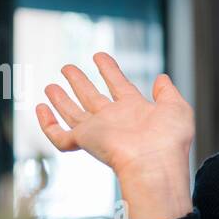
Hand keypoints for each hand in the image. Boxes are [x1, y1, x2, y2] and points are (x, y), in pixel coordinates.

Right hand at [35, 53, 193, 218]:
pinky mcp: (85, 141)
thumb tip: (162, 78)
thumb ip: (168, 92)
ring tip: (50, 85)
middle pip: (92, 97)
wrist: (156, 163)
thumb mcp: (177, 108)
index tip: (99, 56)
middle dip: (80, 82)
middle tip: (67, 68)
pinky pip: (60, 136)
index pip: (118, 85)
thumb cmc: (170, 140)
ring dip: (61, 99)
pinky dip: (47, 124)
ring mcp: (98, 131)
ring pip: (74, 114)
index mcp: (135, 110)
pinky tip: (41, 108)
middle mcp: (114, 120)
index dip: (109, 69)